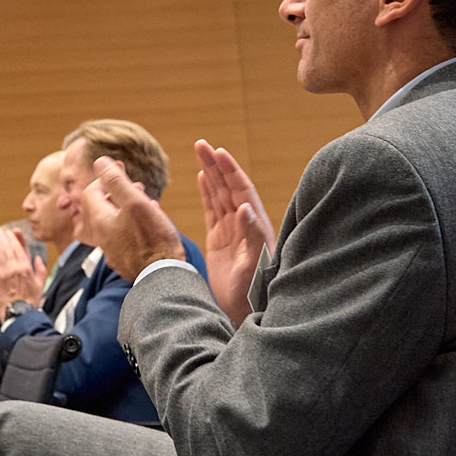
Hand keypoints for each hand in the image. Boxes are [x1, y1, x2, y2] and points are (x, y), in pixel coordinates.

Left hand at [0, 227, 42, 307]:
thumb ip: (40, 269)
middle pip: (7, 246)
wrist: (17, 313)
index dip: (11, 237)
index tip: (7, 232)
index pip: (18, 247)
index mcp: (27, 267)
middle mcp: (15, 267)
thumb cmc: (29, 300)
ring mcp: (4, 272)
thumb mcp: (40, 284)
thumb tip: (38, 258)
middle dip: (1, 236)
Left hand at [81, 156, 185, 282]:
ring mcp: (114, 250)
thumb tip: (99, 162)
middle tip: (136, 183)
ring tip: (146, 199)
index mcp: (100, 220)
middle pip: (103, 207)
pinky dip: (134, 223)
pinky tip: (151, 220)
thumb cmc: (152, 239)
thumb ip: (115, 181)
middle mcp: (102, 237)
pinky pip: (126, 235)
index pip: (91, 192)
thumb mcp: (135, 202)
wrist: (163, 276)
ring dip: (128, 207)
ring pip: (116, 221)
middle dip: (118, 191)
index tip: (122, 171)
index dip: (105, 178)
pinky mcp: (127, 259)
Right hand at [194, 139, 273, 321]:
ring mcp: (231, 231)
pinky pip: (212, 210)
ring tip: (200, 153)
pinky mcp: (219, 240)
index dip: (231, 171)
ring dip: (211, 174)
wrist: (246, 312)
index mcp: (255, 226)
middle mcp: (245, 224)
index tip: (219, 152)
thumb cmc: (254, 291)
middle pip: (228, 187)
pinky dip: (207, 193)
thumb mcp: (254, 264)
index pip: (242, 191)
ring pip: (219, 195)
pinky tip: (202, 178)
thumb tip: (245, 207)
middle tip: (202, 144)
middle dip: (216, 165)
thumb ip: (252, 235)